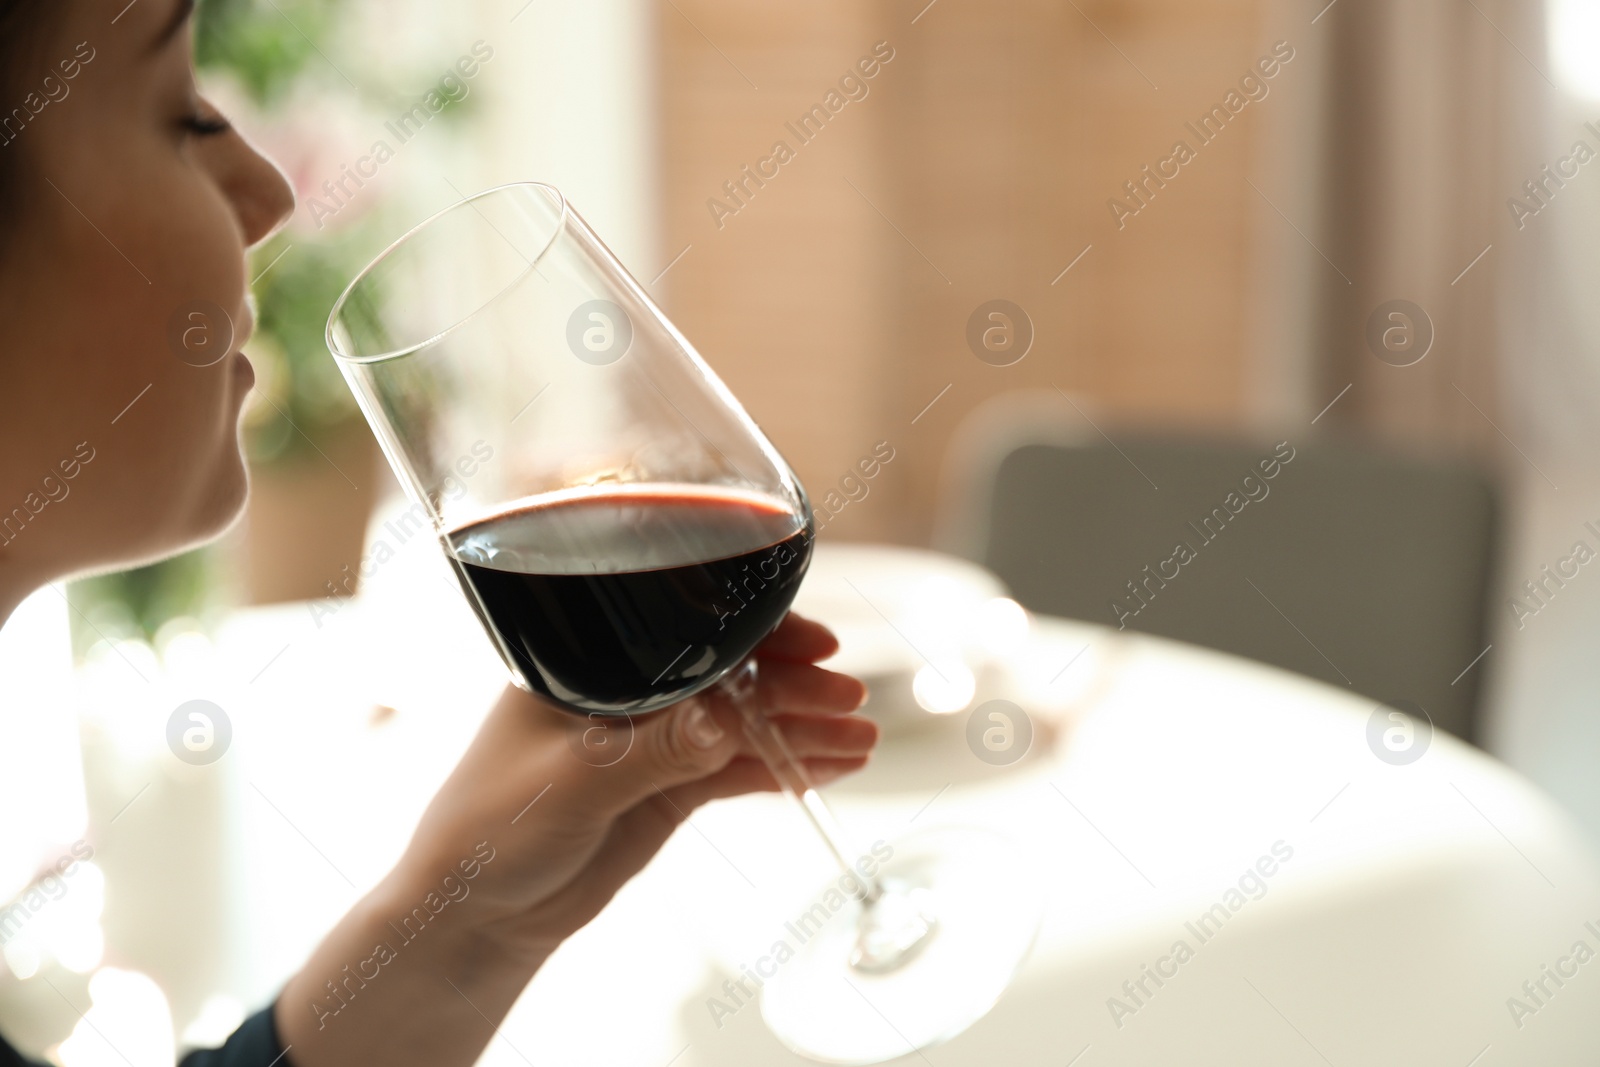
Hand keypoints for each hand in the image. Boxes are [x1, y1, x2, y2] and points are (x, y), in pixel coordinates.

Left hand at [277, 612, 872, 1066]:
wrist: (478, 911)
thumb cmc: (489, 829)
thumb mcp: (567, 786)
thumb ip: (649, 753)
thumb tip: (726, 722)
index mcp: (590, 664)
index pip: (686, 630)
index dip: (756, 633)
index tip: (814, 644)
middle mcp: (630, 692)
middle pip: (729, 675)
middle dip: (793, 687)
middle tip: (848, 703)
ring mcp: (656, 739)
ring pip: (743, 724)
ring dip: (800, 730)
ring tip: (860, 742)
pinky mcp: (671, 786)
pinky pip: (738, 771)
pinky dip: (783, 769)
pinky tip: (828, 770)